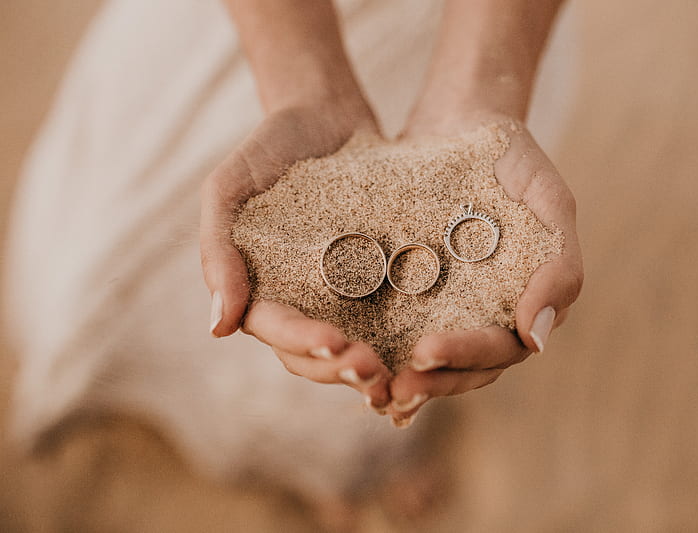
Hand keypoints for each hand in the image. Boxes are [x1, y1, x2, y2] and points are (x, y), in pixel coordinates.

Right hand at [200, 101, 393, 408]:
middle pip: (314, 354)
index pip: (276, 329)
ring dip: (371, 368)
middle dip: (341, 369)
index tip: (333, 344)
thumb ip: (217, 251)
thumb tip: (218, 329)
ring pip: (352, 346)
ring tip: (399, 377)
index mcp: (259, 288)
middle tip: (374, 374)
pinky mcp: (378, 279)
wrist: (324, 114)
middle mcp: (300, 300)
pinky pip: (388, 316)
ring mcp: (340, 293)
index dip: (303, 343)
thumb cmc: (266, 147)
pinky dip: (402, 339)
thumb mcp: (229, 188)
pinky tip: (427, 351)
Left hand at [387, 114, 583, 425]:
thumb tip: (537, 341)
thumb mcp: (549, 202)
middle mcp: (487, 312)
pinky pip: (394, 326)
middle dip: (428, 382)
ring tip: (366, 385)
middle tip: (391, 391)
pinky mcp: (410, 289)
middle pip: (463, 368)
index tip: (426, 353)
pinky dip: (377, 347)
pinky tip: (346, 356)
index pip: (501, 348)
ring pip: (428, 359)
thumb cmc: (514, 158)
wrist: (462, 119)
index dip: (466, 357)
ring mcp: (449, 304)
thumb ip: (559, 268)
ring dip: (401, 377)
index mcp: (525, 303)